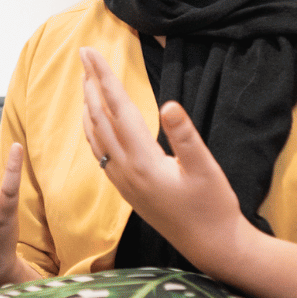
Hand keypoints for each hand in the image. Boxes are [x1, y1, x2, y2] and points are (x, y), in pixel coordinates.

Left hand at [78, 46, 255, 273]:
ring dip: (88, 106)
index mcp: (143, 160)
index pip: (117, 108)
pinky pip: (99, 152)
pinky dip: (92, 130)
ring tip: (85, 81)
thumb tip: (168, 104)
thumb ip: (186, 137)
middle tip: (83, 54)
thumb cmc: (213, 206)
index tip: (90, 52)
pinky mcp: (126, 189)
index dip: (103, 77)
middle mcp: (125, 170)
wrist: (210, 246)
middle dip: (90, 84)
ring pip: (95, 135)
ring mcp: (123, 181)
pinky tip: (94, 123)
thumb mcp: (205, 169)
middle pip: (99, 117)